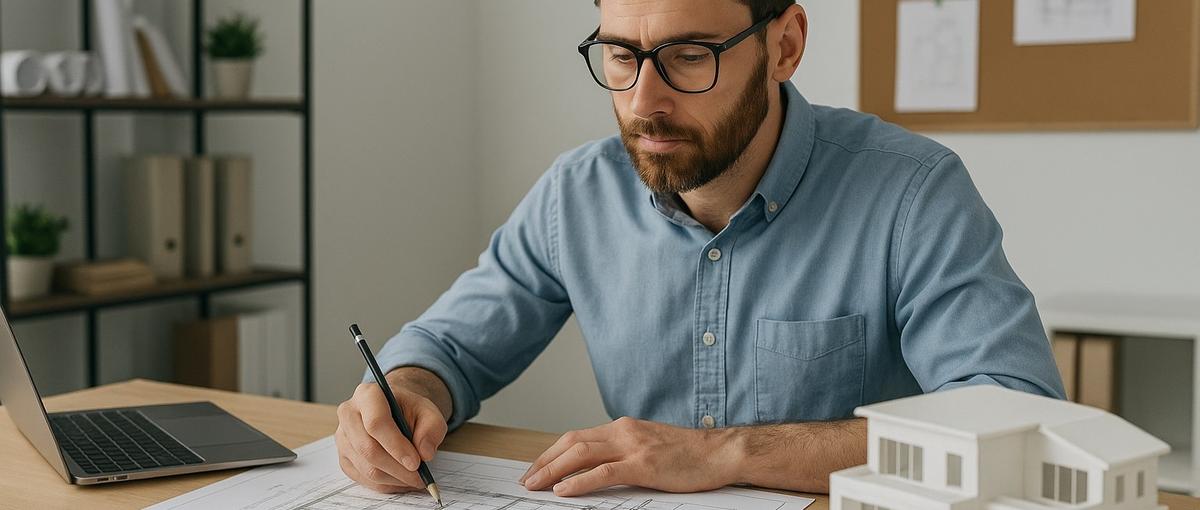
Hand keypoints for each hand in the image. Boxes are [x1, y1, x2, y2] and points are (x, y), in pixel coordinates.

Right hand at [335, 378, 447, 492]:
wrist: (395, 412)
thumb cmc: (409, 410)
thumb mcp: (429, 412)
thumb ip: (432, 428)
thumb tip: (425, 453)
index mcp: (368, 395)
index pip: (376, 423)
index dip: (396, 446)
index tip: (416, 463)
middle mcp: (349, 414)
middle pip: (368, 449)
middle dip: (397, 469)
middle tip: (419, 477)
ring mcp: (343, 438)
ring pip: (366, 468)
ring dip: (394, 479)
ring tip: (415, 479)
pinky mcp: (344, 458)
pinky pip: (364, 479)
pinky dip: (387, 485)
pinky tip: (402, 480)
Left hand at [519, 417, 736, 496]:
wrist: (720, 452)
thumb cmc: (688, 454)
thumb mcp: (649, 446)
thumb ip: (623, 451)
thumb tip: (594, 467)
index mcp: (623, 427)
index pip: (576, 436)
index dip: (551, 453)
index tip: (535, 468)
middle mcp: (623, 431)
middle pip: (571, 442)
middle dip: (544, 461)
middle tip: (526, 479)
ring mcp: (633, 447)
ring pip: (581, 455)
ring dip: (552, 471)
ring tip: (535, 485)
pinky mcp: (644, 465)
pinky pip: (603, 472)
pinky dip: (579, 481)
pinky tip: (564, 490)